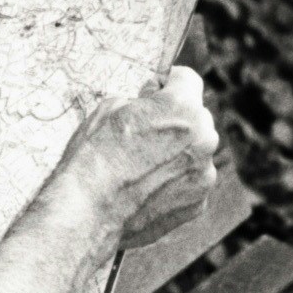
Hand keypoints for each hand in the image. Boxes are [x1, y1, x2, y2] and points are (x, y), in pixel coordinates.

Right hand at [41, 65, 221, 262]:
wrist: (89, 212)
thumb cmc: (94, 157)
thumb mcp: (109, 109)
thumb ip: (140, 102)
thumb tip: (148, 103)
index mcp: (182, 107)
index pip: (187, 80)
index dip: (167, 83)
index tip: (155, 92)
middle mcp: (203, 138)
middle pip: (196, 118)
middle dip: (175, 121)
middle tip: (145, 132)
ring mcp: (204, 173)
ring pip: (195, 152)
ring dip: (177, 153)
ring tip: (141, 167)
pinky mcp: (198, 203)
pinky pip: (191, 182)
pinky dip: (175, 182)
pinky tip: (146, 189)